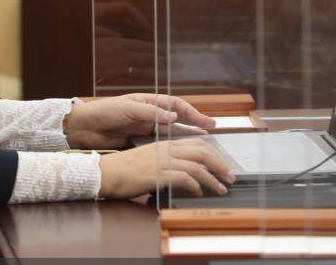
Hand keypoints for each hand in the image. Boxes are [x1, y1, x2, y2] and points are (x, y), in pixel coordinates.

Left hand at [64, 93, 215, 149]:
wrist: (82, 128)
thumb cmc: (102, 112)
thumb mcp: (126, 108)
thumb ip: (150, 113)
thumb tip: (173, 117)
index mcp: (147, 101)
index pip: (175, 105)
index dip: (192, 113)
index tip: (206, 121)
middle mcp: (149, 114)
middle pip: (177, 119)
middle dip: (194, 124)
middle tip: (211, 131)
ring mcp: (145, 128)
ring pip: (171, 133)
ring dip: (186, 137)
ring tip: (202, 143)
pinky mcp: (139, 142)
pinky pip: (160, 144)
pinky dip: (171, 148)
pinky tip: (180, 154)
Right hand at [99, 139, 234, 198]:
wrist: (106, 172)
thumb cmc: (124, 168)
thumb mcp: (149, 159)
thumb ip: (166, 161)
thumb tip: (184, 172)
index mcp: (164, 144)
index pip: (196, 143)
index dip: (213, 153)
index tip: (223, 164)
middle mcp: (165, 149)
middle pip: (201, 151)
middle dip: (220, 164)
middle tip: (229, 177)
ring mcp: (161, 161)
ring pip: (196, 165)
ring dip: (212, 178)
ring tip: (220, 188)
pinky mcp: (157, 174)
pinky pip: (183, 177)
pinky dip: (195, 185)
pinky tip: (198, 192)